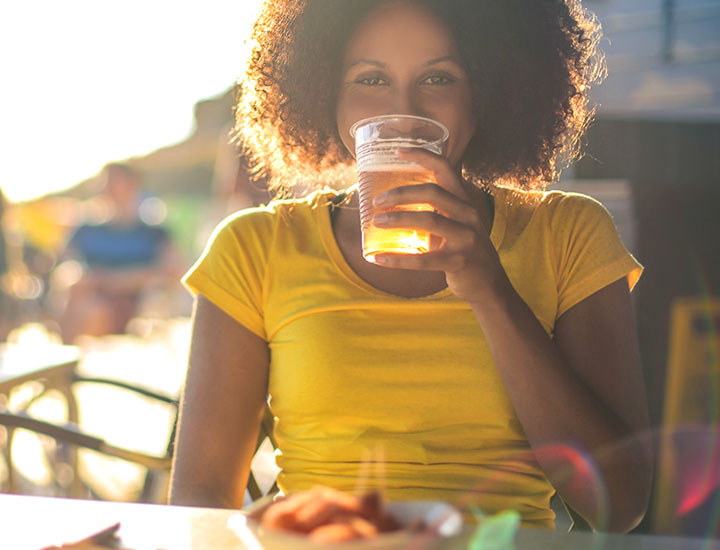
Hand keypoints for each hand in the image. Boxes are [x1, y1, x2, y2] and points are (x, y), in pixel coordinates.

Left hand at [371, 148, 506, 302]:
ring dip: (398, 219)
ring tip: (376, 222)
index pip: (445, 169)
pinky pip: (424, 260)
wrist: (489, 284)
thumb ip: (434, 213)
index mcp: (463, 202)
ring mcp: (466, 238)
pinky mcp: (459, 261)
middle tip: (377, 201)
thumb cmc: (463, 251)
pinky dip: (398, 259)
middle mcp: (468, 215)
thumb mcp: (455, 225)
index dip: (423, 156)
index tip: (398, 151)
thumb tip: (393, 206)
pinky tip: (378, 259)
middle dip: (401, 193)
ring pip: (429, 220)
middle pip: (432, 192)